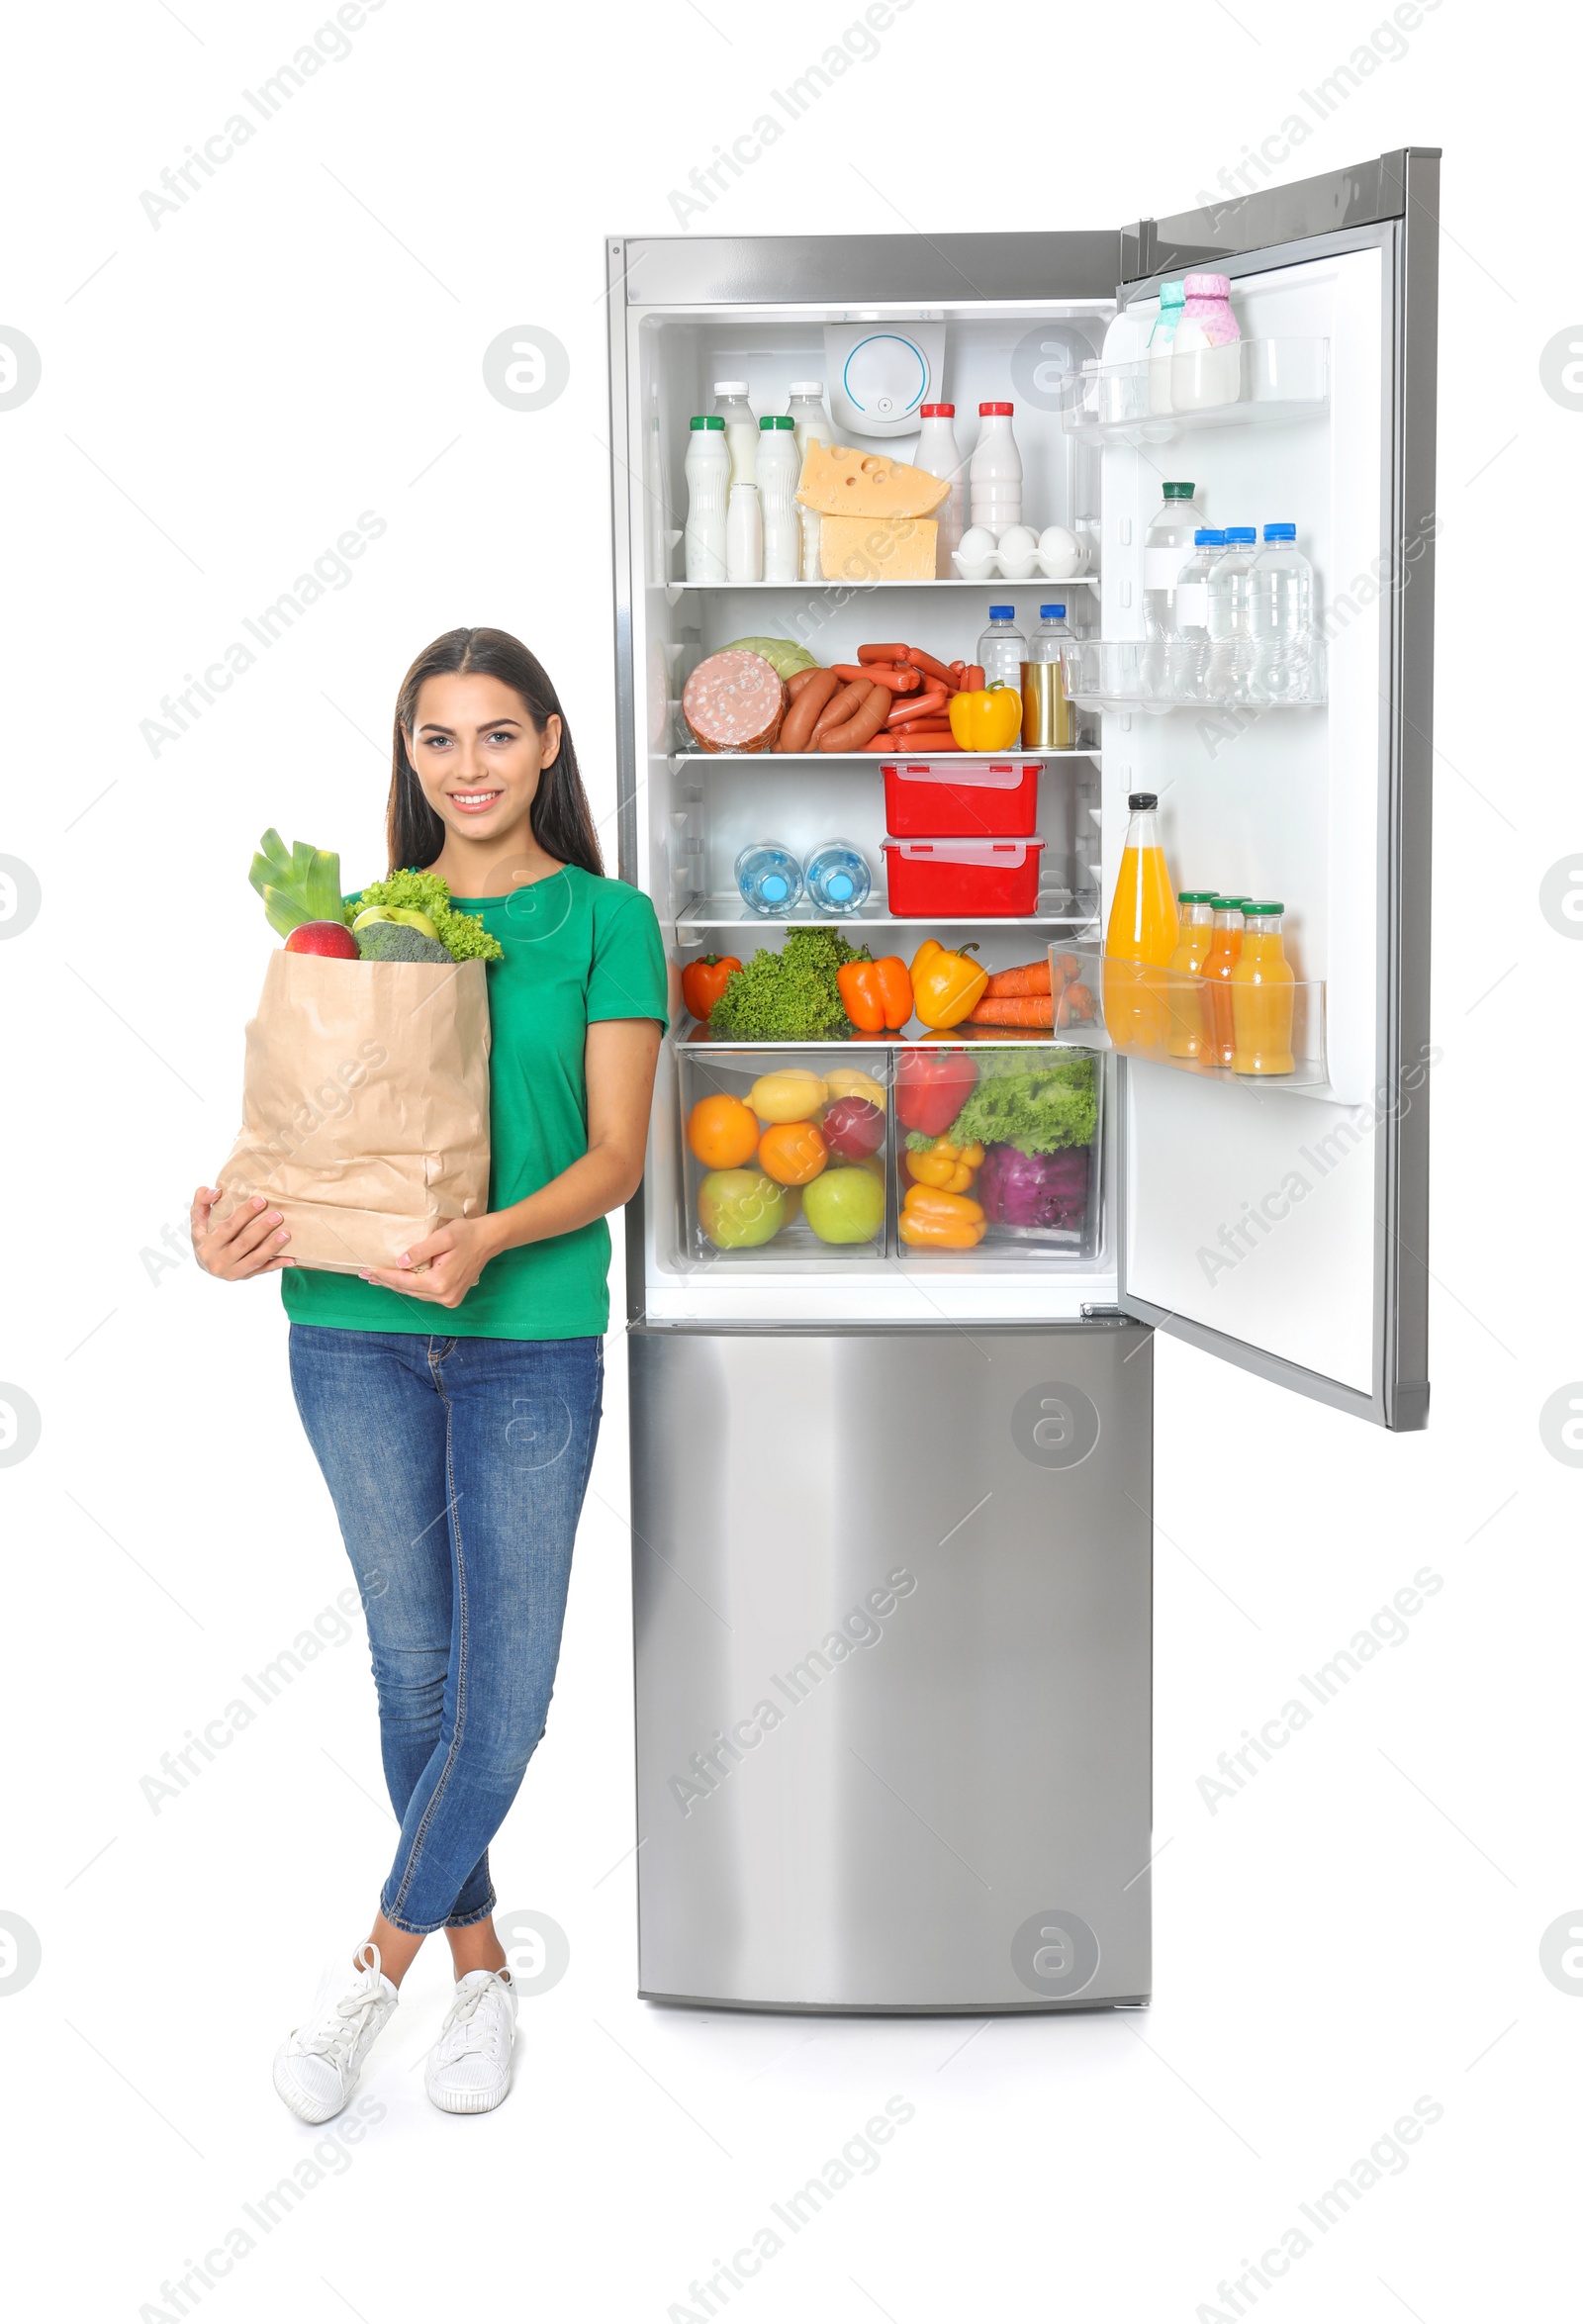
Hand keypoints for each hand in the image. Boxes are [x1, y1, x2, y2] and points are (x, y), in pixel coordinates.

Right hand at [191, 1186, 291, 1279]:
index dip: (245, 1214)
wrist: (206, 1264)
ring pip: (255, 1259)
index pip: (228, 1227)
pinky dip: (277, 1265)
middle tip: (278, 1215)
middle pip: (244, 1244)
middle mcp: (218, 1262)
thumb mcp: (198, 1219)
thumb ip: (201, 1201)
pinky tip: (291, 1258)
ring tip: (287, 1234)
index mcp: (206, 1245)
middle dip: (262, 1229)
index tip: (261, 1200)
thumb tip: (215, 1190)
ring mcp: (232, 1272)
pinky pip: (263, 1271)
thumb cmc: (205, 1235)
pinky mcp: (244, 1277)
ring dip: (272, 1247)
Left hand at [360, 1217, 499, 1309]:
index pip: (403, 1281)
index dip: (383, 1275)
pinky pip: (425, 1294)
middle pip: (407, 1290)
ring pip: (415, 1293)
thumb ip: (420, 1251)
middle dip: (386, 1281)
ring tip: (378, 1277)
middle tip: (365, 1275)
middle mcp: (443, 1296)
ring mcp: (449, 1299)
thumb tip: (399, 1263)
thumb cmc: (466, 1234)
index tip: (366, 1270)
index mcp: (439, 1282)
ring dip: (397, 1285)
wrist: (489, 1240)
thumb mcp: (442, 1237)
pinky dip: (411, 1287)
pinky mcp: (452, 1298)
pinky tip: (400, 1280)